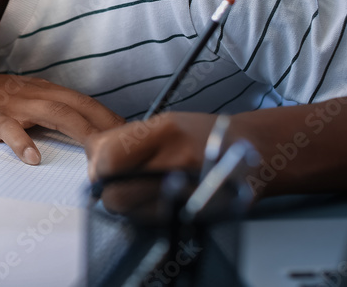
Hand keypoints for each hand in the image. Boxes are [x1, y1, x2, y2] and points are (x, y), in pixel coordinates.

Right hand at [0, 73, 123, 163]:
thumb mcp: (17, 101)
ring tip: (96, 152)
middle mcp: (29, 91)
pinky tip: (32, 157)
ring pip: (51, 113)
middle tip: (126, 147)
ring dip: (78, 131)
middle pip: (75, 106)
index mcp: (38, 89)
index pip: (81, 101)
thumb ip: (42, 113)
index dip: (107, 117)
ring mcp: (8, 102)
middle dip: (104, 125)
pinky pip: (7, 127)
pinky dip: (21, 141)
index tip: (130, 136)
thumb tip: (74, 131)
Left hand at [84, 112, 219, 213]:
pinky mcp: (201, 217)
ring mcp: (193, 193)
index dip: (98, 166)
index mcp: (167, 131)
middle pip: (116, 196)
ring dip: (129, 205)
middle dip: (109, 191)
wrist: (254, 152)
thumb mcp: (163, 123)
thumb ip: (124, 140)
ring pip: (132, 215)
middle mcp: (181, 162)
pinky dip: (148, 214)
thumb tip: (91, 158)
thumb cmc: (203, 135)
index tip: (101, 165)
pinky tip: (159, 200)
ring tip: (143, 189)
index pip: (109, 158)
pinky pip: (154, 224)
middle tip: (116, 181)